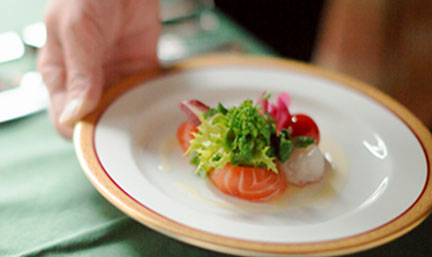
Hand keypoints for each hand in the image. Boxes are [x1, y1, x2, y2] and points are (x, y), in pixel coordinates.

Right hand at [37, 0, 159, 137]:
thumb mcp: (76, 31)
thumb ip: (80, 74)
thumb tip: (74, 117)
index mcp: (61, 76)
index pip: (65, 120)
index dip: (80, 133)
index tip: (101, 138)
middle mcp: (87, 82)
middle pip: (96, 122)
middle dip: (111, 131)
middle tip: (129, 134)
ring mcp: (114, 77)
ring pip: (122, 112)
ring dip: (133, 119)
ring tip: (147, 123)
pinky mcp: (139, 70)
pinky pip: (144, 94)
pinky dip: (151, 102)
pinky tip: (159, 107)